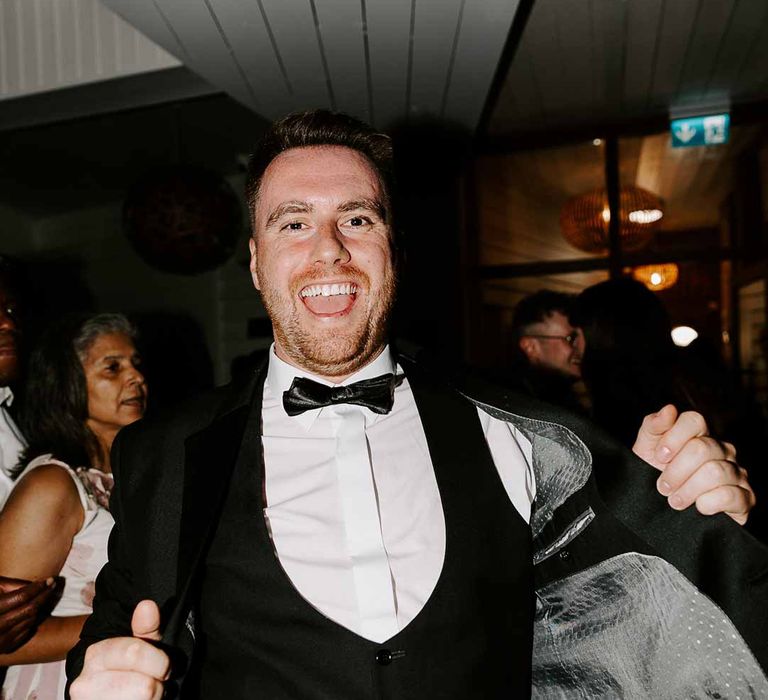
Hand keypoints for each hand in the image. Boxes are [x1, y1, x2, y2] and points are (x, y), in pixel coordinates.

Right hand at [0, 576, 55, 652]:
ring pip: (31, 619)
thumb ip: (11, 585)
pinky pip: (28, 631)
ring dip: (39, 606)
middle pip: (29, 609)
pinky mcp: (5, 648)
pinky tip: (30, 611)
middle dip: (44, 595)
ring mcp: (0, 641)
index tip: (49, 579)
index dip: (37, 587)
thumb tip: (37, 585)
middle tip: (52, 584)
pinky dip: (32, 620)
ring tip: (41, 595)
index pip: (21, 598)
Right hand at [69, 600, 169, 699]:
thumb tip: (146, 605)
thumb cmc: (131, 671)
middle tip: (150, 684)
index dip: (159, 662)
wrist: (113, 696)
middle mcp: (83, 683)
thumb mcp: (143, 646)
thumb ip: (147, 628)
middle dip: (156, 686)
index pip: (135, 653)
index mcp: (96, 655)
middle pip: (145, 687)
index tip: (162, 667)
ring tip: (140, 696)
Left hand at [632, 405, 753, 523]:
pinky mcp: (744, 498)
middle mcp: (721, 450)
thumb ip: (653, 426)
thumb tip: (669, 410)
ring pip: (715, 472)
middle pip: (701, 449)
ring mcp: (736, 472)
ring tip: (675, 501)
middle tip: (663, 487)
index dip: (673, 438)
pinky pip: (731, 495)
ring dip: (688, 490)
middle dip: (675, 471)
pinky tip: (698, 507)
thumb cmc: (654, 475)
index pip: (694, 420)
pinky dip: (708, 503)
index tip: (659, 457)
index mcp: (699, 435)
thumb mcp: (646, 450)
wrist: (661, 511)